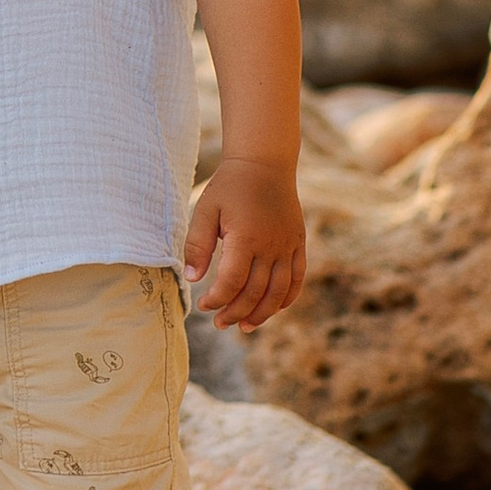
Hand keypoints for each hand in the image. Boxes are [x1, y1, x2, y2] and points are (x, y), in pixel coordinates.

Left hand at [184, 156, 305, 331]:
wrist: (264, 164)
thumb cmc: (229, 186)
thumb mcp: (205, 210)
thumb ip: (198, 245)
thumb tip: (192, 277)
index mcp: (246, 238)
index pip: (233, 282)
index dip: (218, 299)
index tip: (204, 306)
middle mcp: (272, 247)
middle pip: (256, 292)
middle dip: (236, 312)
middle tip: (220, 323)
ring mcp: (288, 247)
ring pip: (279, 292)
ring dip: (262, 313)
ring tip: (244, 325)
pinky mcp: (298, 245)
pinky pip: (297, 280)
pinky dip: (286, 298)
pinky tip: (272, 309)